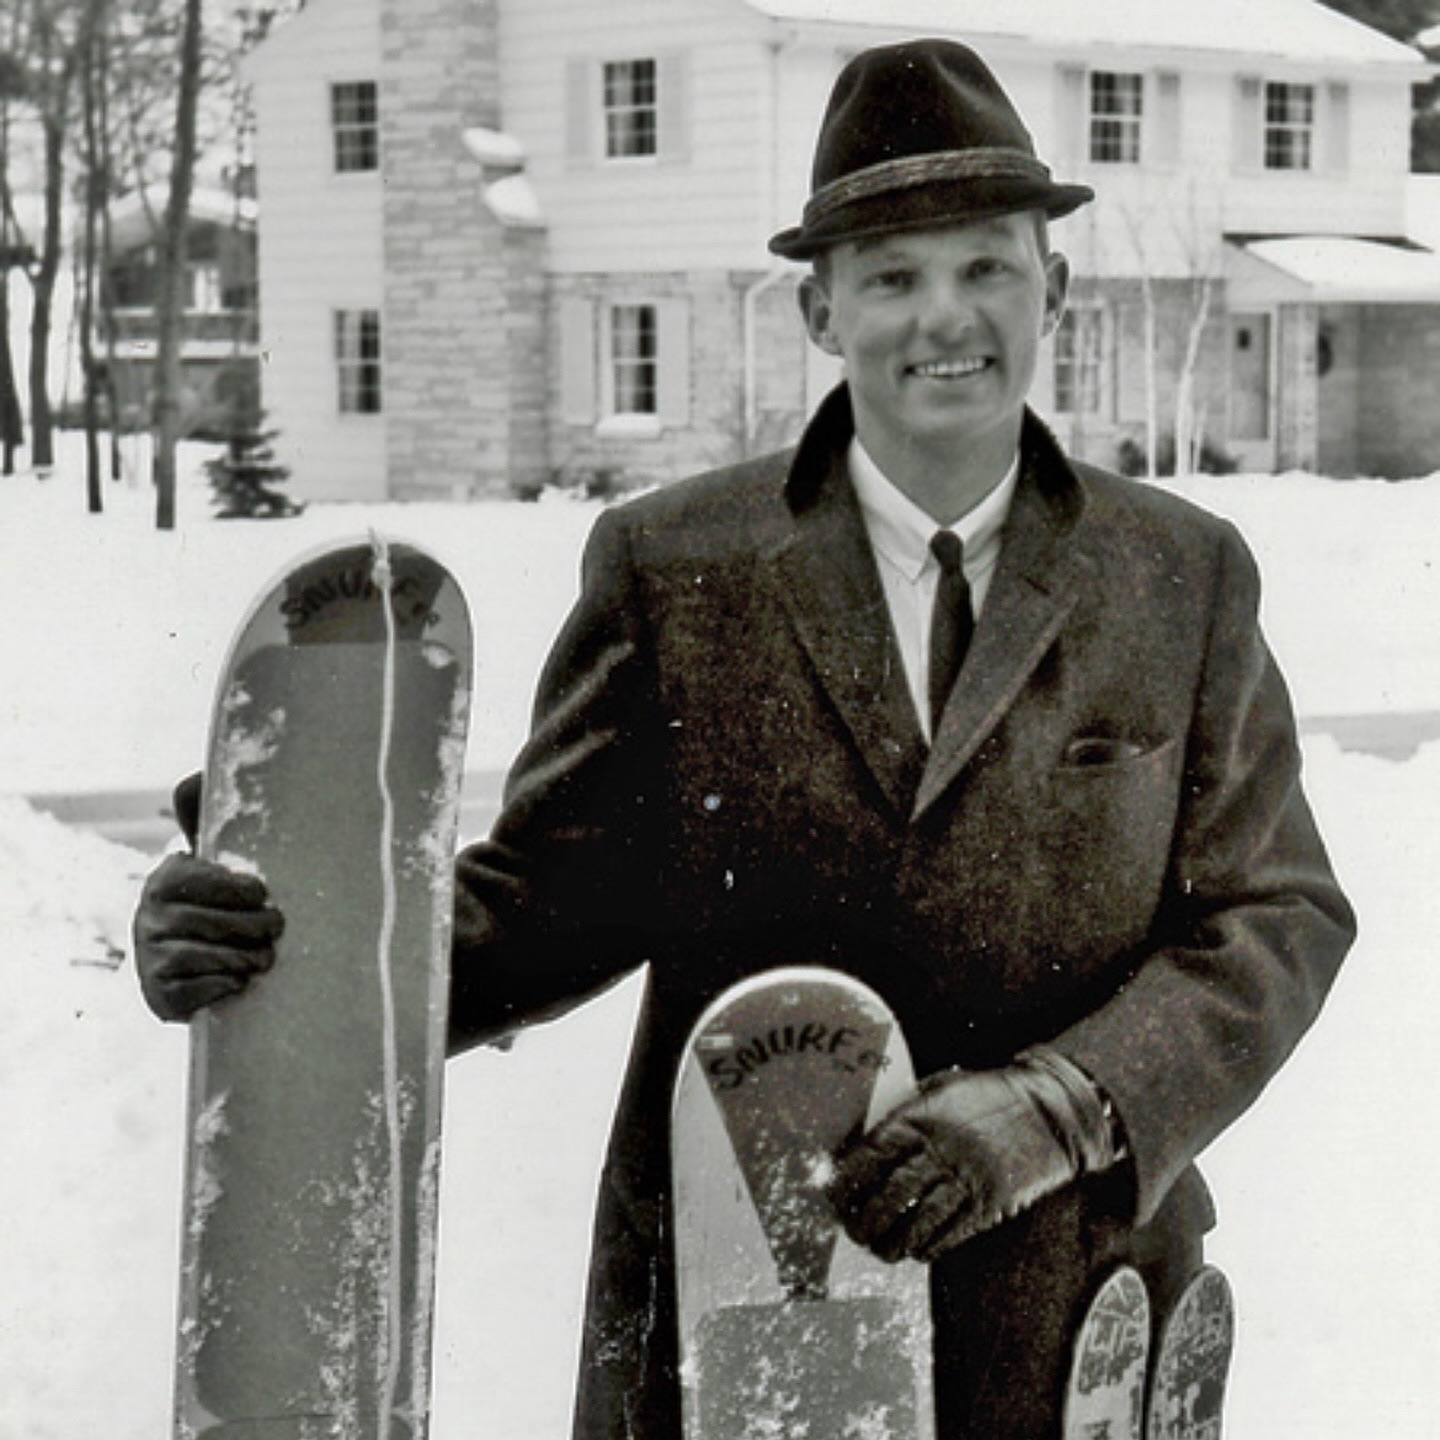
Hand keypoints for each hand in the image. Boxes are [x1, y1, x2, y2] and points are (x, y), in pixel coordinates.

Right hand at [133, 852, 284, 1021]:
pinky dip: (219, 985)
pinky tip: (240, 980)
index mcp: (163, 884)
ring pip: (196, 956)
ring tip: (265, 957)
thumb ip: (230, 878)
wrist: (167, 961)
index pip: (199, 882)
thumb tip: (263, 891)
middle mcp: (148, 920)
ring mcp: (148, 957)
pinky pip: (188, 991)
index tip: (262, 895)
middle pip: (204, 921)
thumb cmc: (202, 915)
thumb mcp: (208, 885)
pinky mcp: (157, 993)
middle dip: (249, 924)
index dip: (236, 889)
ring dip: (239, 957)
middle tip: (275, 926)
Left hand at [827, 1049, 1118, 1263]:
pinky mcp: (991, 1204)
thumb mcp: (943, 1087)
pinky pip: (950, 1234)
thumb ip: (908, 1110)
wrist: (1051, 1111)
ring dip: (892, 1242)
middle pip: (889, 1196)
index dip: (846, 1181)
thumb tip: (867, 1135)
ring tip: (879, 1248)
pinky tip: (915, 1250)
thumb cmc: (990, 1094)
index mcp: (922, 1118)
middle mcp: (940, 1150)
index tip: (831, 1195)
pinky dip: (928, 1246)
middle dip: (864, 1220)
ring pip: (917, 1222)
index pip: (870, 1155)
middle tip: (852, 1230)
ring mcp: (967, 1179)